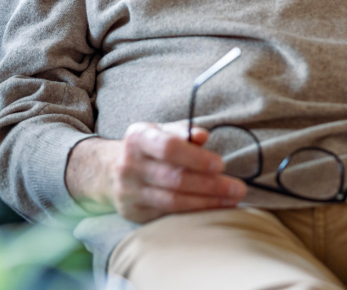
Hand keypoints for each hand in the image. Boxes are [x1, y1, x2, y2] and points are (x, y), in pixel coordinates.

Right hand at [66, 124, 246, 222]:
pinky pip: (166, 215)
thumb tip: (203, 136)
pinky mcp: (133, 213)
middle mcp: (130, 165)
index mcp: (138, 138)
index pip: (169, 148)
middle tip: (238, 188)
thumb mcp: (160, 130)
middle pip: (175, 178)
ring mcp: (129, 192)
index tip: (221, 164)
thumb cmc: (146, 147)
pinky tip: (212, 210)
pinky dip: (192, 214)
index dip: (196, 158)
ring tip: (231, 200)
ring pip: (172, 201)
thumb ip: (183, 131)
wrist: (108, 170)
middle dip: (210, 185)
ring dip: (206, 203)